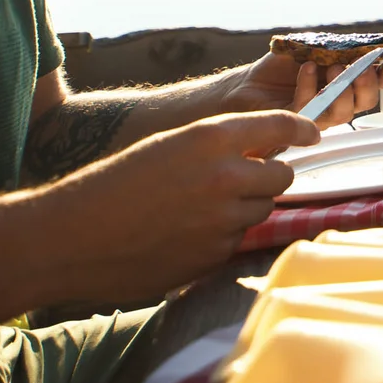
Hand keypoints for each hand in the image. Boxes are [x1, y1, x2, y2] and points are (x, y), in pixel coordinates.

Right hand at [40, 110, 319, 301]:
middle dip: (268, 176)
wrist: (70, 237)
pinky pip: (236, 241)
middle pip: (283, 175)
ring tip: (195, 209)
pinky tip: (182, 235)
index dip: (302, 129)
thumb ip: (219, 146)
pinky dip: (221, 238)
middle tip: (239, 179)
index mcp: (210, 138)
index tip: (313, 133)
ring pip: (261, 210)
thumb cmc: (113, 185)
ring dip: (243, 208)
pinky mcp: (214, 256)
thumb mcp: (168, 145)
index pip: (280, 126)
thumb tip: (264, 153)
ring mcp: (223, 220)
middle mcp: (226, 176)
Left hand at [228, 52, 382, 127]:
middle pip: (366, 102)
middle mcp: (337, 103)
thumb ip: (336, 48)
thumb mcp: (312, 48)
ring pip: (344, 113)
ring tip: (332, 68)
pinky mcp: (298, 122)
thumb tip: (359, 44)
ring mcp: (319, 115)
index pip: (375, 83)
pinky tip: (306, 69)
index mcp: (346, 84)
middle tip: (362, 69)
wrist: (247, 83)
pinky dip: (310, 86)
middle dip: (369, 85)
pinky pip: (311, 109)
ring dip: (342, 89)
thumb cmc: (281, 66)